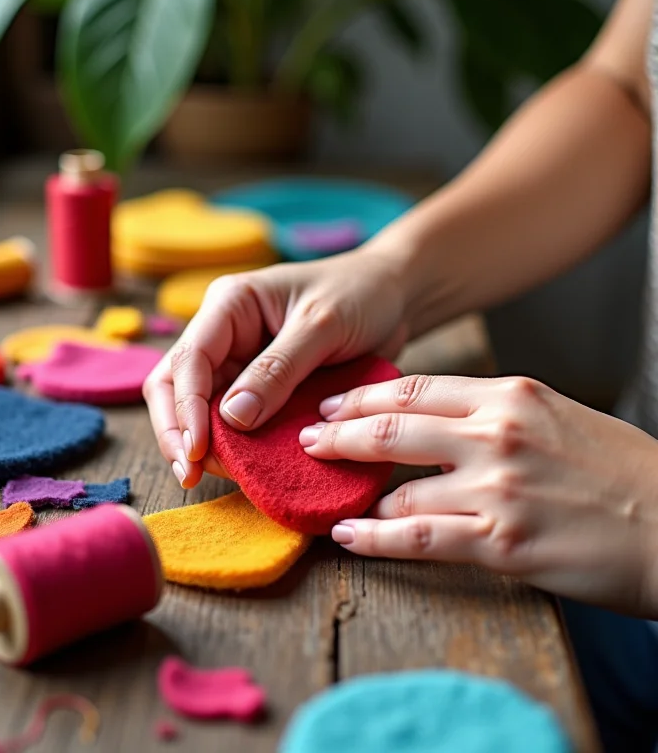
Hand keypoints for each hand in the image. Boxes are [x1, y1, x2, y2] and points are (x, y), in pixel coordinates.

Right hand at [144, 248, 409, 487]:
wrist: (392, 296)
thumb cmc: (359, 294)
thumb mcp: (322, 325)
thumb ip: (278, 370)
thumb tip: (233, 418)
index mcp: (230, 305)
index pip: (189, 359)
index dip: (185, 408)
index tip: (195, 451)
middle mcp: (224, 334)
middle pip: (177, 386)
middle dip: (178, 431)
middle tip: (189, 475)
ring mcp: (240, 362)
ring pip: (200, 408)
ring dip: (205, 444)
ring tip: (223, 475)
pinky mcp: (260, 387)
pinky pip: (235, 421)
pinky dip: (236, 445)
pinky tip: (244, 469)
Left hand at [300, 374, 657, 616]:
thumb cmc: (620, 471)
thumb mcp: (557, 416)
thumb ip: (493, 413)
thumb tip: (433, 421)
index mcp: (509, 396)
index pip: (413, 389)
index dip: (362, 398)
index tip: (331, 405)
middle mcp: (496, 433)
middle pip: (391, 428)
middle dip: (339, 434)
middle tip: (309, 439)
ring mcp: (496, 487)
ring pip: (397, 487)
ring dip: (354, 493)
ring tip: (325, 495)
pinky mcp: (501, 541)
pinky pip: (417, 537)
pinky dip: (374, 538)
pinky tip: (348, 536)